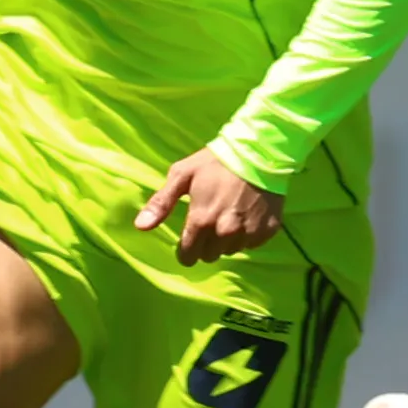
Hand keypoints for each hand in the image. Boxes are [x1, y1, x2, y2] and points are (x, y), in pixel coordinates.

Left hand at [136, 147, 283, 265]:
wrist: (259, 151)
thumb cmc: (215, 162)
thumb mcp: (182, 175)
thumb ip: (161, 203)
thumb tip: (140, 226)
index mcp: (201, 221)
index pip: (188, 256)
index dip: (186, 249)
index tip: (189, 239)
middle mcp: (224, 232)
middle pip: (209, 255)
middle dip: (207, 243)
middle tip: (211, 221)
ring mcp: (248, 233)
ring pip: (231, 250)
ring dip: (228, 239)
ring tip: (230, 215)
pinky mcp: (266, 231)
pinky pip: (252, 243)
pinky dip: (248, 234)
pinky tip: (248, 214)